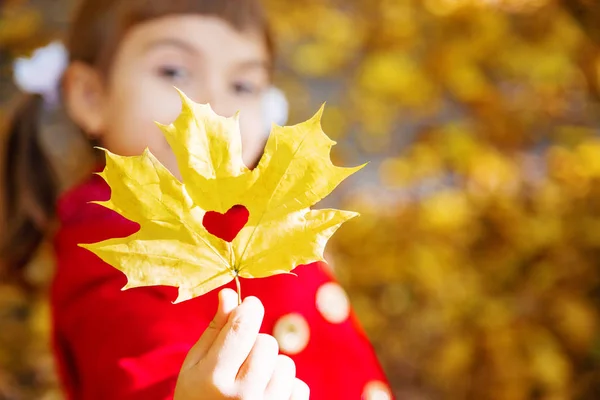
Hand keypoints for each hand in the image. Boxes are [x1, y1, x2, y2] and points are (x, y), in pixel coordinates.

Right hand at [174, 289, 309, 399]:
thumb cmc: (198, 396)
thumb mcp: (195, 366)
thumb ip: (214, 331)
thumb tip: (230, 294)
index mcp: (213, 379)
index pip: (242, 327)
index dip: (250, 308)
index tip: (250, 305)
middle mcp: (242, 396)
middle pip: (267, 342)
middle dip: (256, 345)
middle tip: (241, 362)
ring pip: (286, 363)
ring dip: (272, 368)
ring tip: (252, 383)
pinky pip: (299, 387)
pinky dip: (285, 388)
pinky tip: (265, 397)